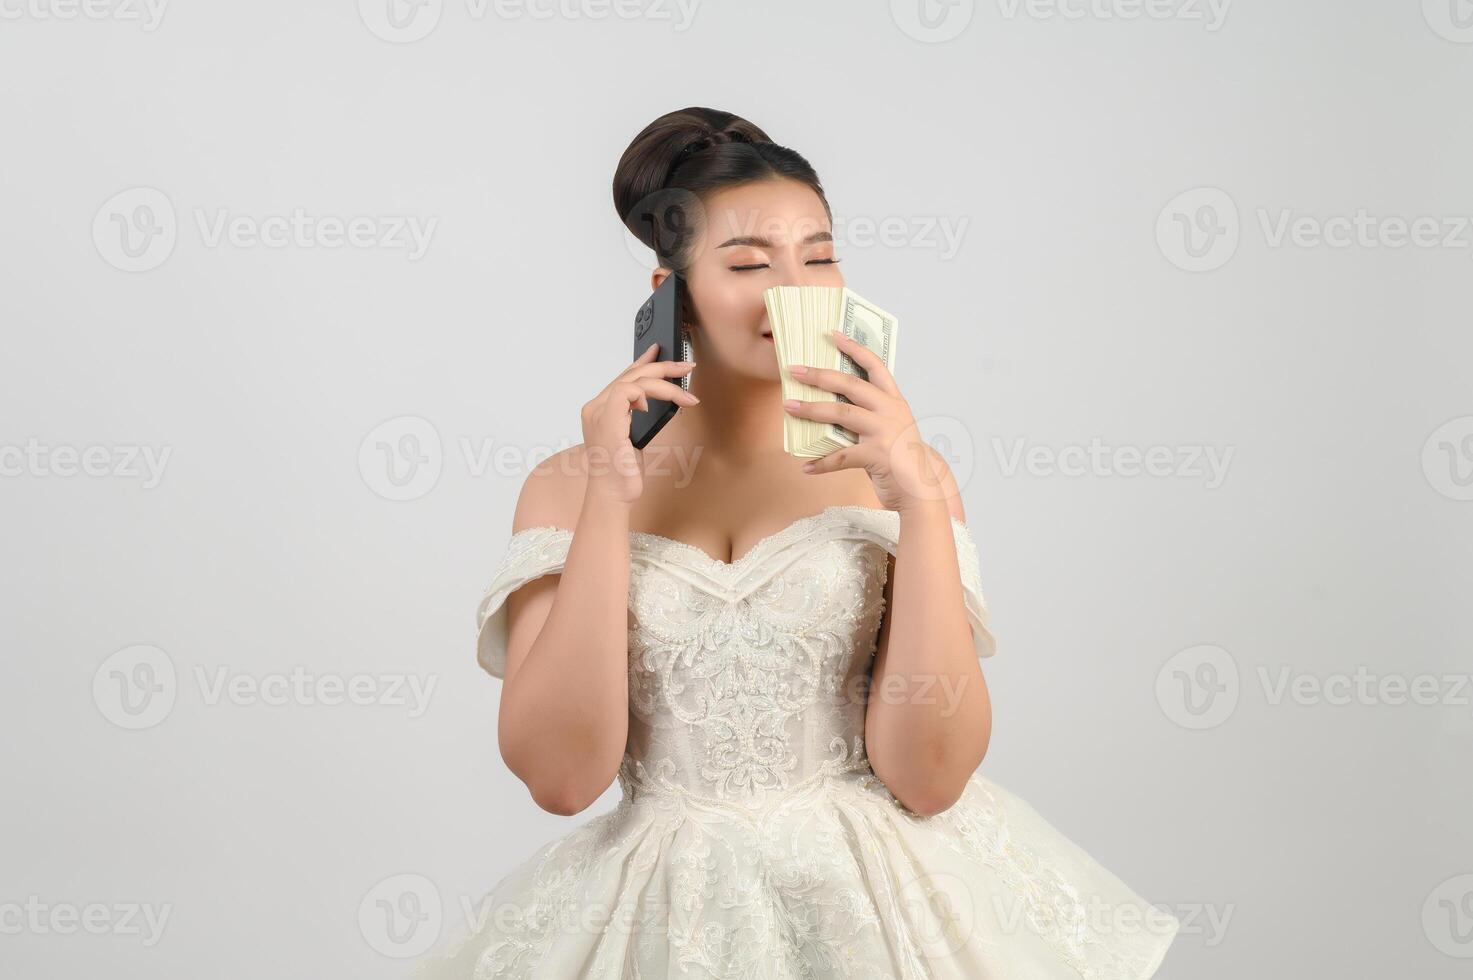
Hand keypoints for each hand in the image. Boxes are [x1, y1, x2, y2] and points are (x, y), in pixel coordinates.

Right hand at [581, 341, 698, 504]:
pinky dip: (649, 393)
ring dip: (664, 383)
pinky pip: (628, 392)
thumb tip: (658, 399)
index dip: (642, 362)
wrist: (613, 496)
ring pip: (633, 381)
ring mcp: (598, 413)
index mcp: (599, 411)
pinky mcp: (606, 420)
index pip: (623, 378)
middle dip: (661, 367)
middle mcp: (595, 408)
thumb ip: (639, 417)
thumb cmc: (622, 474)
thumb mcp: (636, 438)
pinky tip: (663, 404)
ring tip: (686, 393)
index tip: (660, 352)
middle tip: (686, 366)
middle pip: (629, 375)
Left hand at [782, 329, 952, 512]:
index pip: (874, 366)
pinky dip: (822, 463)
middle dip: (820, 375)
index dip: (854, 348)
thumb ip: (866, 415)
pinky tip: (806, 466)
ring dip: (812, 409)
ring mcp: (884, 432)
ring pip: (842, 413)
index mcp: (893, 400)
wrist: (922, 488)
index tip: (832, 335)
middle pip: (851, 385)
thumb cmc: (900, 456)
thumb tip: (828, 407)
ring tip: (789, 407)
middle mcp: (891, 411)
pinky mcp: (877, 456)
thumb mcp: (888, 427)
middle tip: (794, 370)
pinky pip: (842, 457)